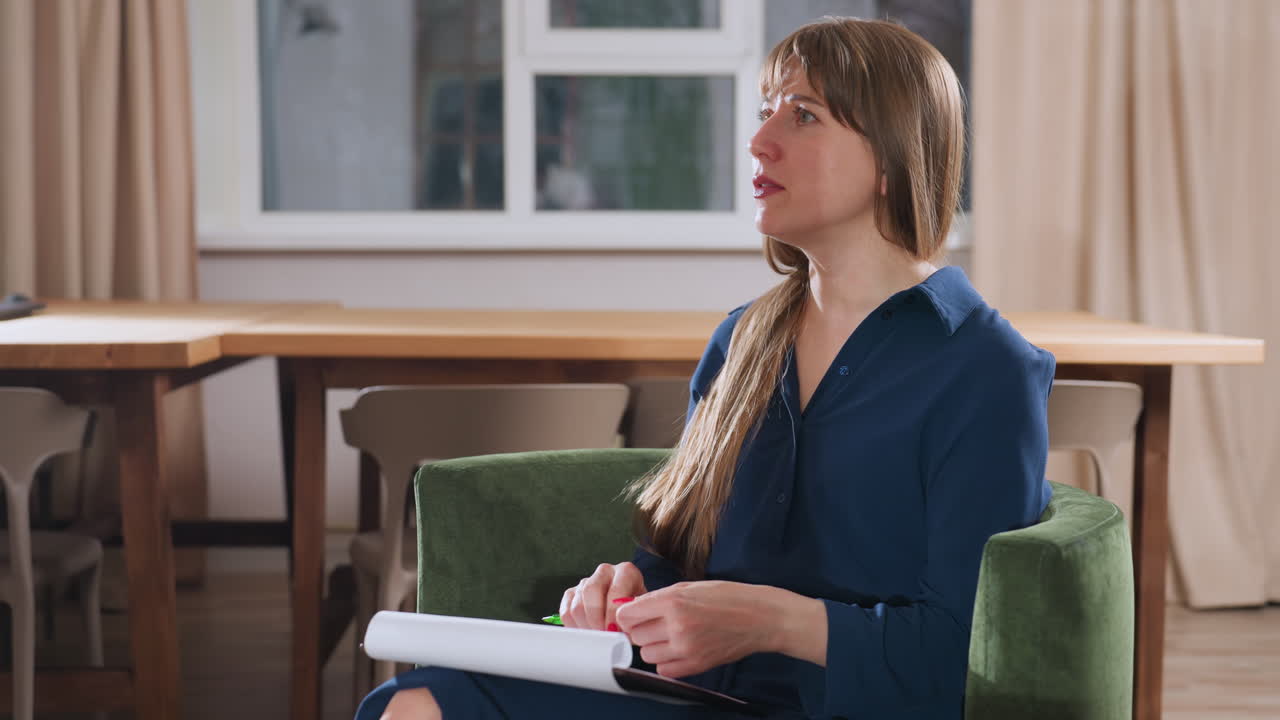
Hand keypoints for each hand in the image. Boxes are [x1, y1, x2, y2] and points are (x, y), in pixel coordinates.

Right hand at [559, 562, 646, 630]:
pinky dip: (574, 626)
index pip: (615, 589)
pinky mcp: (572, 594)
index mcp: (626, 572)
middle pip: (590, 591)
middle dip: (596, 619)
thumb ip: (634, 618)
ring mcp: (586, 581)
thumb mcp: (642, 613)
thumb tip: (620, 631)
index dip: (613, 613)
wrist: (631, 612)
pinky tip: (587, 633)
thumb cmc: (638, 613)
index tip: (615, 630)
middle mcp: (605, 572)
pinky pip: (566, 612)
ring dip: (586, 626)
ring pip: (577, 605)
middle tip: (603, 635)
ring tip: (598, 637)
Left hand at [614, 581, 789, 677]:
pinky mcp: (695, 665)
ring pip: (645, 654)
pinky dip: (666, 661)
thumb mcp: (689, 587)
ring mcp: (686, 649)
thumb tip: (628, 607)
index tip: (633, 613)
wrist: (759, 617)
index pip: (628, 614)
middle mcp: (677, 626)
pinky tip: (678, 648)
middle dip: (641, 628)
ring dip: (653, 645)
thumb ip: (656, 598)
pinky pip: (663, 669)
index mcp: (673, 601)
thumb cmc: (727, 597)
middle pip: (635, 635)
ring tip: (670, 635)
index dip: (628, 613)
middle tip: (657, 622)